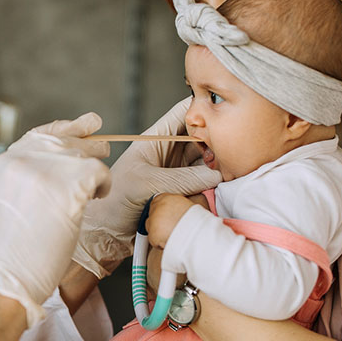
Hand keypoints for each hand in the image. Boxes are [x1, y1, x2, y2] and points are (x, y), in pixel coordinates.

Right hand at [0, 114, 110, 325]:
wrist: (8, 275)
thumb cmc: (12, 250)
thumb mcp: (11, 200)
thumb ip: (30, 176)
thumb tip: (65, 162)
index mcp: (5, 162)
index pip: (39, 134)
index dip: (64, 128)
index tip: (84, 125)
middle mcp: (23, 159)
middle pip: (64, 140)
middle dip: (86, 144)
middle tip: (103, 147)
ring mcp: (46, 170)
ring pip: (83, 154)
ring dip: (95, 169)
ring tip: (98, 185)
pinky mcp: (70, 185)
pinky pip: (99, 172)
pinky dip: (103, 184)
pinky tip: (97, 197)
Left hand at [73, 98, 221, 277]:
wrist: (105, 233)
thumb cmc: (116, 201)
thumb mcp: (149, 184)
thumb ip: (184, 178)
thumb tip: (218, 175)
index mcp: (156, 138)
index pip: (184, 112)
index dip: (206, 107)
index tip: (228, 110)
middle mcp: (169, 151)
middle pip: (203, 136)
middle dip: (220, 139)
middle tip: (236, 149)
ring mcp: (177, 171)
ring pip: (208, 160)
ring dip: (220, 163)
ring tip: (233, 169)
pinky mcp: (182, 191)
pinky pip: (205, 182)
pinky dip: (215, 183)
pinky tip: (225, 184)